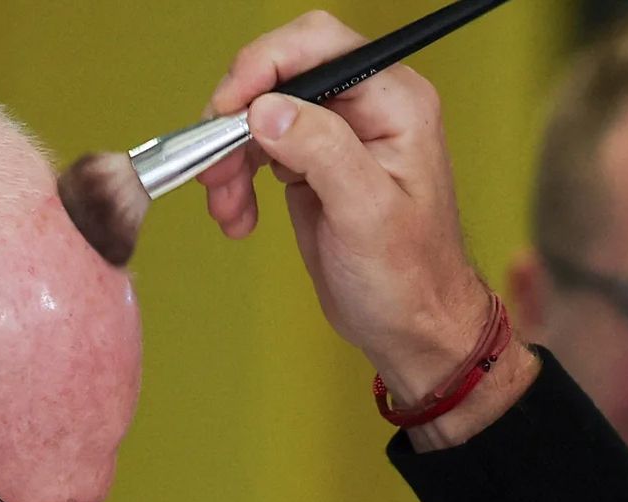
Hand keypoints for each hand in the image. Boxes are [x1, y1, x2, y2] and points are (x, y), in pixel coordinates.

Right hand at [200, 11, 535, 446]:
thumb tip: (269, 110)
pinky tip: (239, 216)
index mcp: (394, 103)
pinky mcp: (313, 164)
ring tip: (227, 206)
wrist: (412, 329)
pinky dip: (237, 178)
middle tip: (215, 166)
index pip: (317, 46)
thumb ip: (321, 151)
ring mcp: (337, 136)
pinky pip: (259, 149)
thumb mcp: (367, 214)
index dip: (263, 66)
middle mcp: (367, 109)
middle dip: (237, 118)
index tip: (228, 109)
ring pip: (260, 114)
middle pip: (280, 75)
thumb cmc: (410, 279)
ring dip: (230, 157)